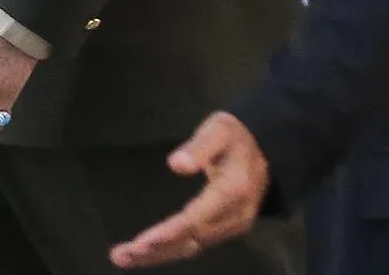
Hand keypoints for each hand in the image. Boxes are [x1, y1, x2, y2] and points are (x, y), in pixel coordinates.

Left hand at [110, 112, 268, 267]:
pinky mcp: (225, 229)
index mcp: (233, 191)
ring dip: (158, 255)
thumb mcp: (219, 130)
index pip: (197, 218)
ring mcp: (231, 226)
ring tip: (125, 257)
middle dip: (156, 250)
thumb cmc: (235, 136)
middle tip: (122, 255)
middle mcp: (234, 216)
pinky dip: (170, 250)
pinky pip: (195, 245)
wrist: (266, 148)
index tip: (142, 242)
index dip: (169, 232)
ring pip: (192, 247)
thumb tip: (175, 165)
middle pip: (192, 240)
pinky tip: (147, 252)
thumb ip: (198, 146)